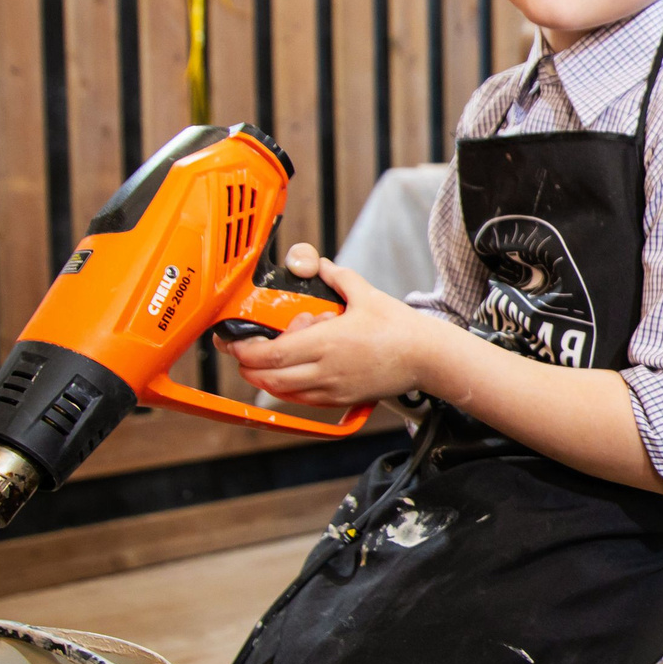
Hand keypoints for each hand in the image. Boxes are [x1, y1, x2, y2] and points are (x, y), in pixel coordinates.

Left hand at [225, 246, 436, 407]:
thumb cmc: (399, 328)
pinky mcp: (341, 399)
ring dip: (265, 379)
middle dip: (247, 368)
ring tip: (265, 363)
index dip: (245, 351)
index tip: (236, 342)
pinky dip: (287, 390)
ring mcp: (332, 388)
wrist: (426, 358)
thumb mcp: (366, 294)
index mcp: (326, 342)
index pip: (270, 354)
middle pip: (268, 378)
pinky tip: (290, 375)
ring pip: (282, 392)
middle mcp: (325, 370)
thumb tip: (320, 264)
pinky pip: (303, 399)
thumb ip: (337, 277)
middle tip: (243, 353)